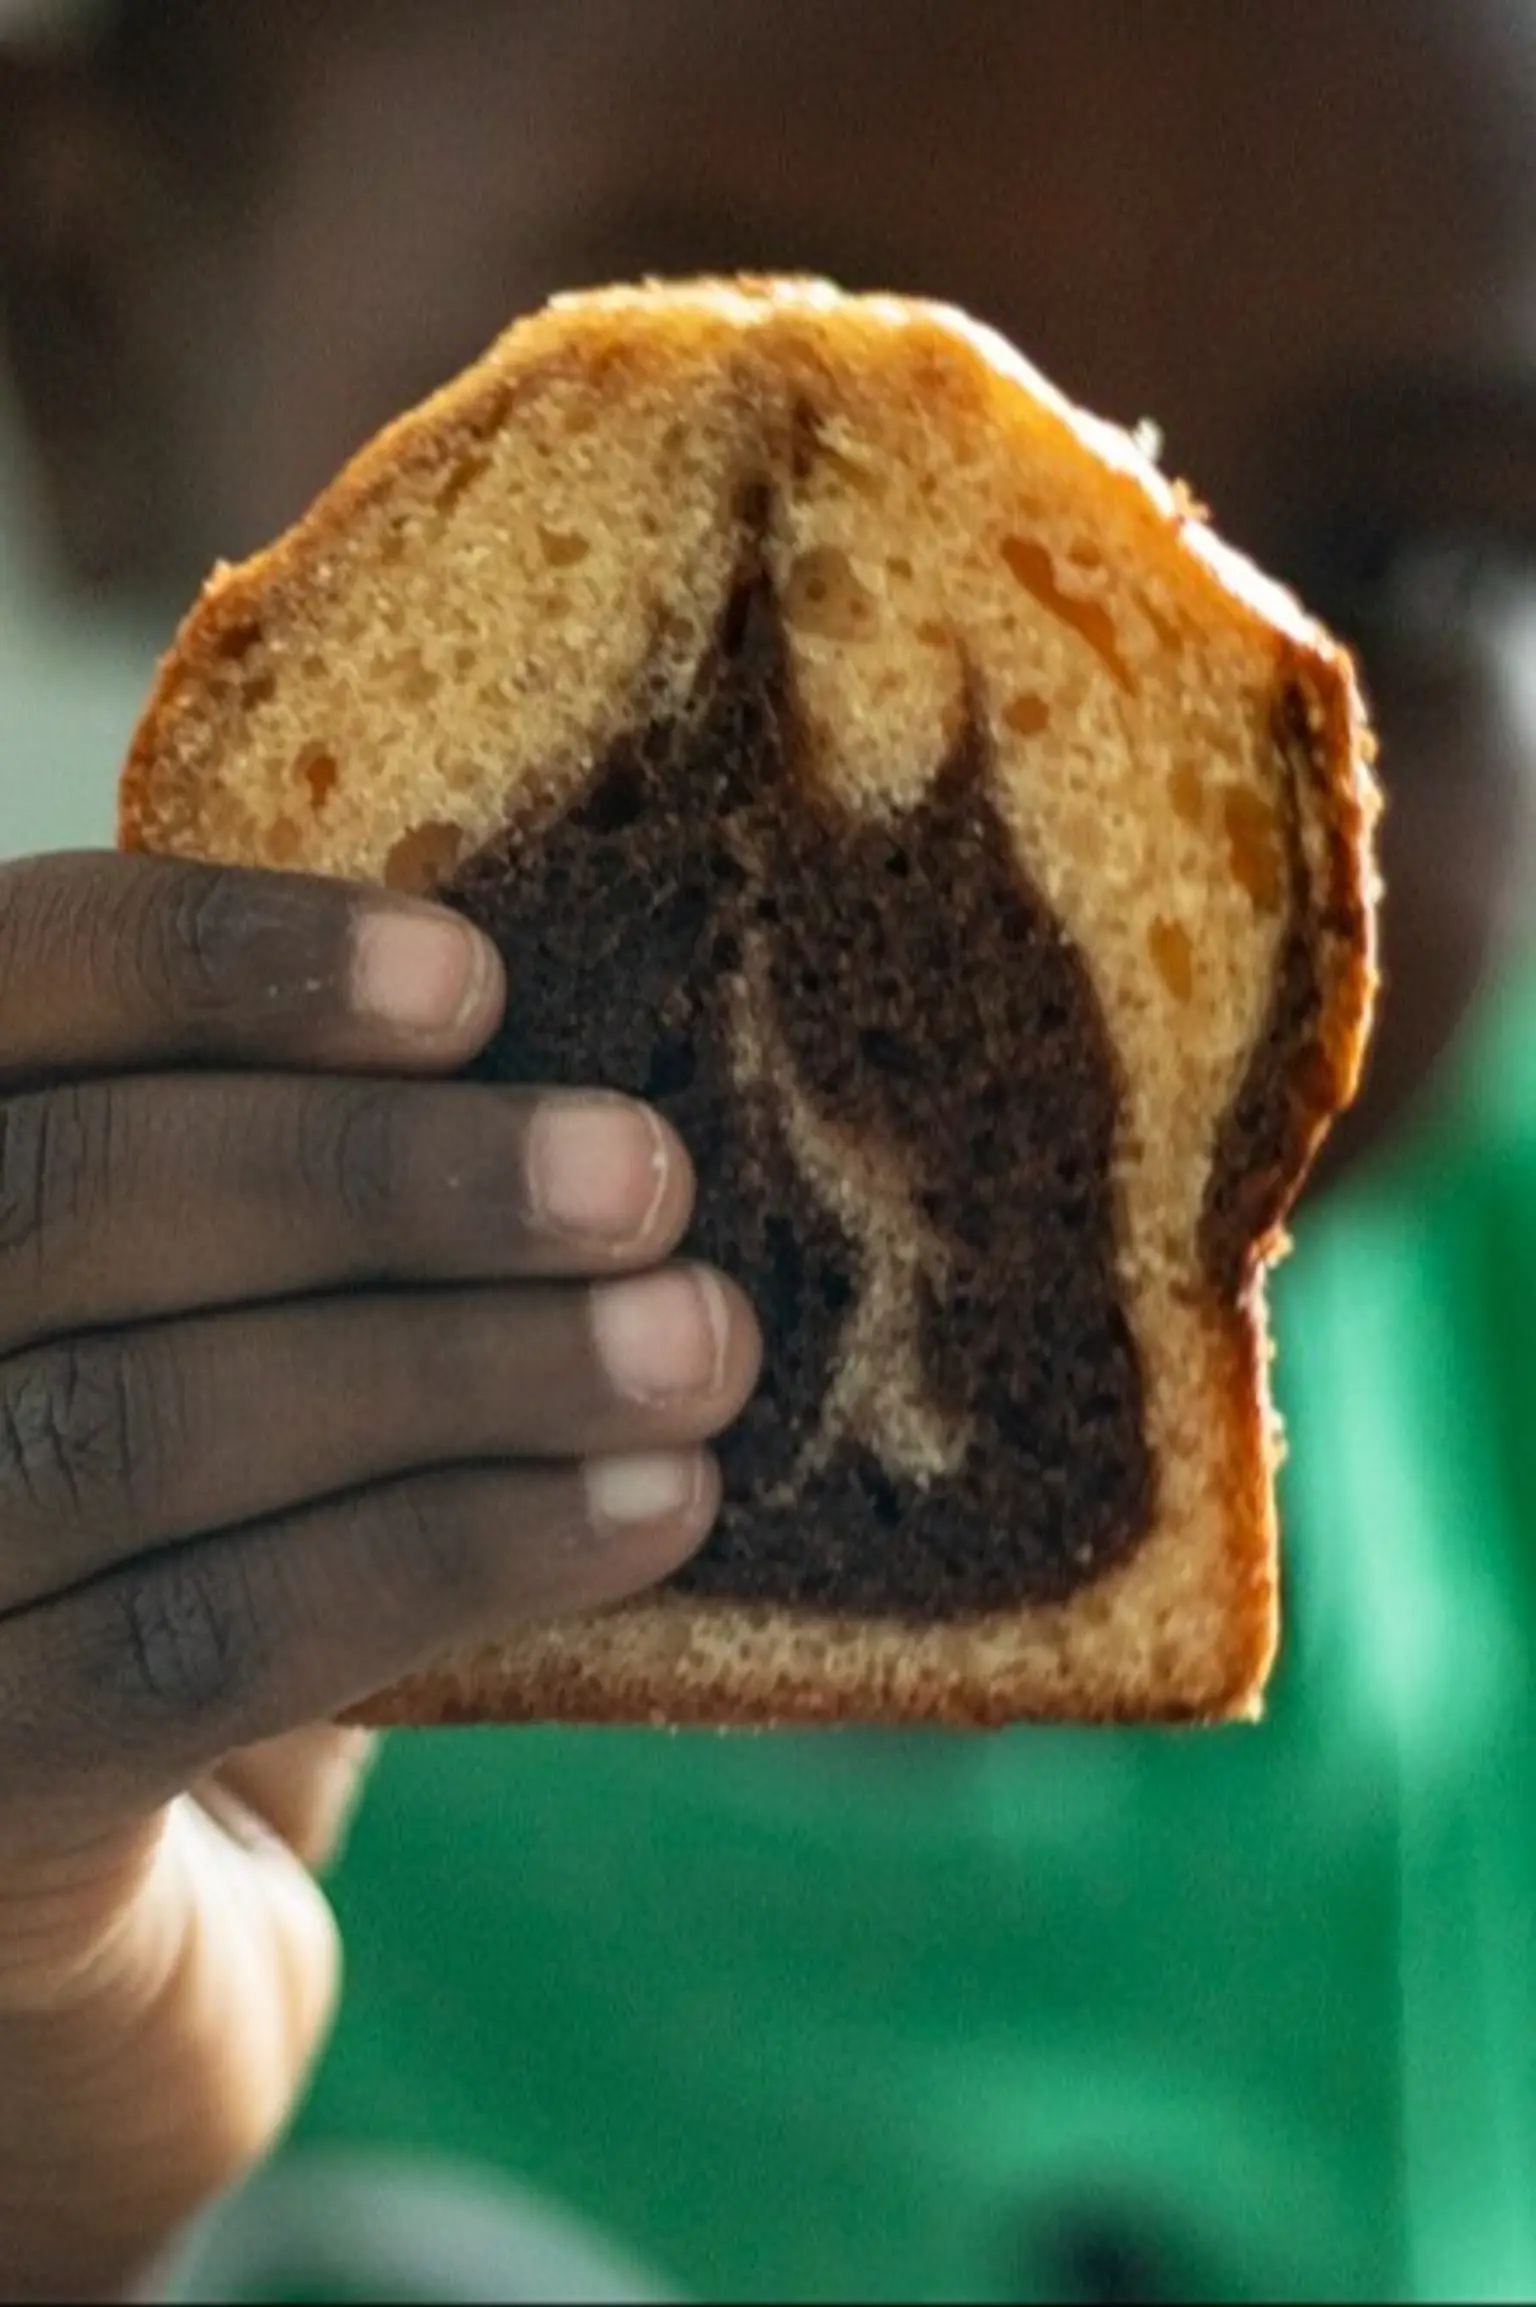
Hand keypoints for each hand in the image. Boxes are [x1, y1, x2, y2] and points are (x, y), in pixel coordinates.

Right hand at [0, 853, 757, 2301]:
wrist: (85, 1967)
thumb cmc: (188, 1576)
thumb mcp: (234, 1352)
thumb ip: (330, 1227)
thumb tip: (605, 1083)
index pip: (9, 987)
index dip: (225, 961)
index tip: (477, 979)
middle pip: (76, 1199)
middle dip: (390, 1178)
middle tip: (649, 1178)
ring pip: (149, 1419)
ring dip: (467, 1366)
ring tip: (697, 1344)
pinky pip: (202, 1642)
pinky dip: (451, 1556)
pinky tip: (650, 1510)